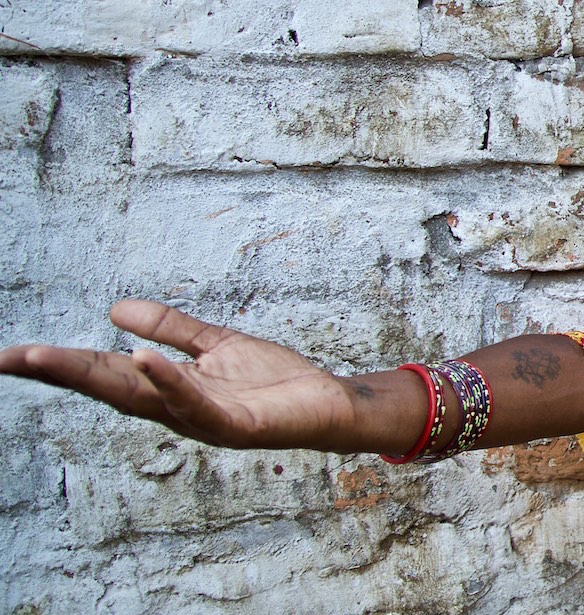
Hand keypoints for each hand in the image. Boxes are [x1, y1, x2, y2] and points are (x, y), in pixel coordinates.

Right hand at [0, 300, 364, 450]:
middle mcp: (176, 408)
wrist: (328, 404)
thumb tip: (114, 309)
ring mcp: (203, 419)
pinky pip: (196, 402)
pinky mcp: (236, 424)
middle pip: (108, 386)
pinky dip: (169, 382)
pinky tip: (143, 360)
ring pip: (141, 397)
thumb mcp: (216, 345)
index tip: (10, 355)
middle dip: (58, 372)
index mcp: (167, 388)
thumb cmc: (275, 382)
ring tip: (48, 356)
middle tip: (9, 358)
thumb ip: (171, 330)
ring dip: (95, 376)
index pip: (103, 372)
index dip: (58, 363)